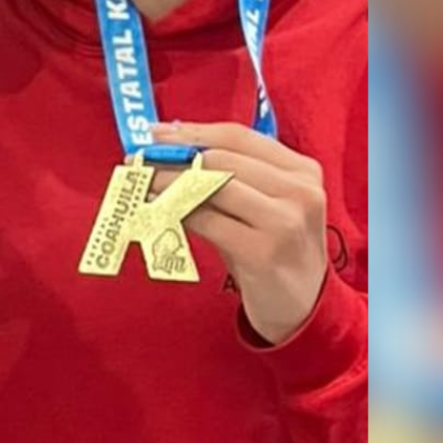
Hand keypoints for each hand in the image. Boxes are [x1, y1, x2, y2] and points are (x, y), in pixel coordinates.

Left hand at [152, 121, 329, 344]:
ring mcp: (284, 222)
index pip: (238, 136)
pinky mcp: (262, 252)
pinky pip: (207, 221)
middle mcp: (300, 191)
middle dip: (174, 157)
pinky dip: (175, 211)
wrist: (303, 309)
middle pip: (222, 158)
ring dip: (169, 182)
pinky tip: (157, 210)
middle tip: (139, 161)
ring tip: (143, 183)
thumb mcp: (266, 206)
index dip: (192, 132)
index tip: (156, 134)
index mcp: (303, 171)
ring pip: (213, 185)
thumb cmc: (275, 251)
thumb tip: (171, 147)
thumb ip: (233, 176)